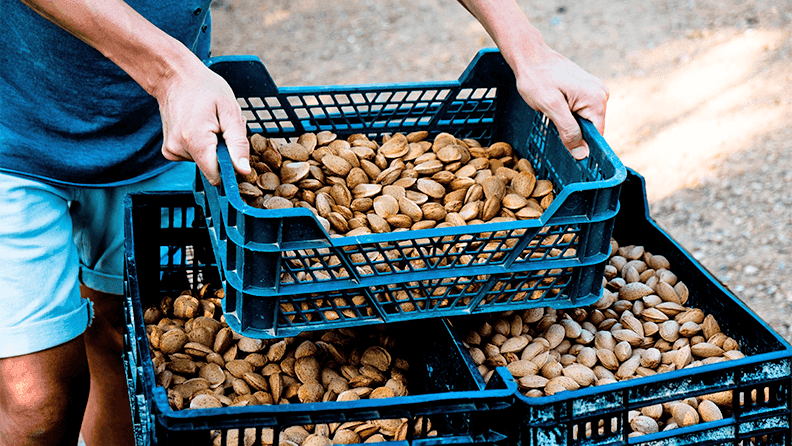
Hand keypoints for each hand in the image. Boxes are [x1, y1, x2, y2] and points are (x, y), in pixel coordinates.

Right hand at [155, 62, 250, 184]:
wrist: (175, 76)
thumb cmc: (205, 89)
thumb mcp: (230, 112)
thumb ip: (238, 144)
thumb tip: (244, 171)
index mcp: (194, 141)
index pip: (217, 175)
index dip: (230, 167)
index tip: (235, 149)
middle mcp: (178, 149)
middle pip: (212, 167)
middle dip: (224, 151)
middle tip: (223, 127)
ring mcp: (171, 151)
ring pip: (204, 161)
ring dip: (214, 146)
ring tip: (211, 123)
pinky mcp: (169, 151)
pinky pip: (193, 157)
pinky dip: (202, 146)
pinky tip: (200, 127)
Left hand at [511, 44, 608, 159]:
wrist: (529, 55)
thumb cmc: (537, 79)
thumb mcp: (551, 107)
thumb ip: (569, 131)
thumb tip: (582, 154)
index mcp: (596, 99)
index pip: (596, 135)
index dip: (581, 145)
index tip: (563, 145)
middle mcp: (601, 94)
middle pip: (590, 128)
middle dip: (571, 130)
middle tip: (551, 119)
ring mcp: (594, 90)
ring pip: (583, 120)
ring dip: (567, 121)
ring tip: (551, 108)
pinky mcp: (586, 88)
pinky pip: (580, 110)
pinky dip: (567, 113)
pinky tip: (554, 104)